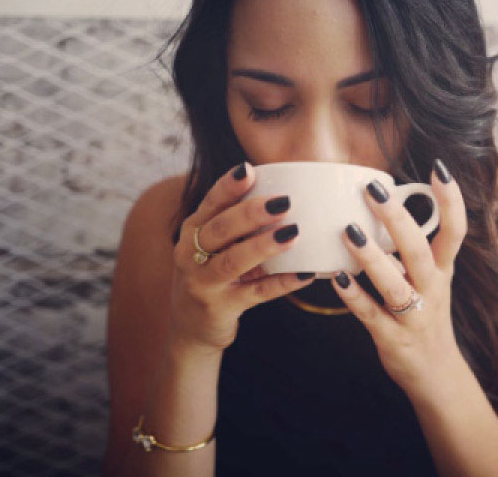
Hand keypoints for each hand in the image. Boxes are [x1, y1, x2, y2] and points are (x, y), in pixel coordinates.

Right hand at [169, 162, 313, 353]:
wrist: (191, 326)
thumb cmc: (212, 273)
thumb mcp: (214, 246)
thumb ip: (237, 223)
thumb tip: (285, 193)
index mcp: (193, 231)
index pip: (210, 203)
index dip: (228, 186)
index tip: (249, 170)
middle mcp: (191, 254)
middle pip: (220, 229)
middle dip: (251, 213)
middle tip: (283, 201)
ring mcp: (204, 283)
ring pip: (234, 261)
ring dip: (264, 246)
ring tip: (293, 233)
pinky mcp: (221, 308)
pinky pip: (256, 294)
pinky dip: (282, 283)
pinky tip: (305, 274)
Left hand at [330, 159, 467, 398]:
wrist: (436, 375)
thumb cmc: (426, 315)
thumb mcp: (432, 280)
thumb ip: (413, 249)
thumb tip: (388, 206)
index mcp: (443, 271)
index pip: (455, 231)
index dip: (451, 201)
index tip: (438, 169)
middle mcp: (433, 290)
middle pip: (420, 251)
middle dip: (398, 220)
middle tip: (373, 190)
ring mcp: (414, 317)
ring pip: (396, 284)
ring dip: (373, 258)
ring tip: (349, 232)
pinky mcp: (393, 339)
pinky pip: (371, 315)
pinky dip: (354, 296)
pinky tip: (336, 278)